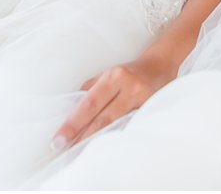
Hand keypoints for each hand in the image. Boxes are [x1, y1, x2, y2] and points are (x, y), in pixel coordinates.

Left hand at [52, 55, 175, 151]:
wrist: (160, 66)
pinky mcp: (151, 112)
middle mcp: (129, 88)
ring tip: (79, 153)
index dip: (73, 123)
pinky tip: (104, 149)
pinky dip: (115, 138)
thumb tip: (71, 111)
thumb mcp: (108, 74)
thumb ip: (90, 90)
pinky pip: (129, 128)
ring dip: (97, 140)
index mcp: (114, 77)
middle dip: (81, 136)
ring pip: (117, 126)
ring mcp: (143, 102)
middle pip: (103, 118)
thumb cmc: (128, 72)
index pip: (90, 104)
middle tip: (63, 149)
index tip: (59, 138)